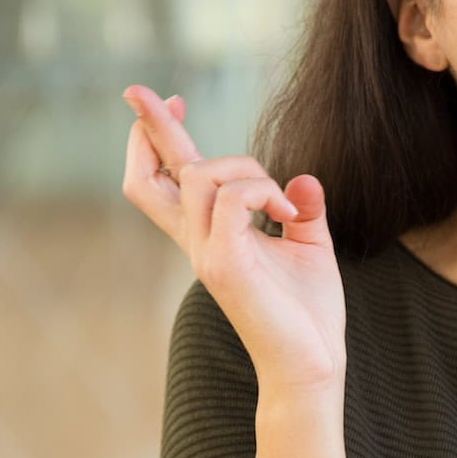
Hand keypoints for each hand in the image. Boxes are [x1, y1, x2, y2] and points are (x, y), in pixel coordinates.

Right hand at [120, 85, 346, 392]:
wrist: (312, 366)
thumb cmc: (309, 315)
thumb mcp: (309, 248)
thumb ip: (301, 209)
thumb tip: (304, 179)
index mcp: (211, 237)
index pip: (171, 180)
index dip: (162, 137)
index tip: (172, 100)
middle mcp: (198, 243)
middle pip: (148, 179)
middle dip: (150, 129)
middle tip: (144, 92)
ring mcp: (205, 253)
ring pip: (199, 176)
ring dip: (246, 168)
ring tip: (282, 202)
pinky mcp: (224, 264)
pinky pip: (229, 199)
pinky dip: (260, 190)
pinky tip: (288, 214)